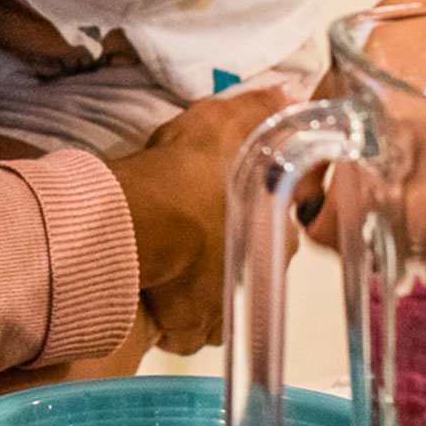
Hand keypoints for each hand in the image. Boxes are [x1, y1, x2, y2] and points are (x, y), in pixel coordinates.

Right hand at [105, 89, 292, 352]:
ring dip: (207, 286)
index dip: (260, 210)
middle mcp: (258, 277)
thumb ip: (262, 108)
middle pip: (253, 264)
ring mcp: (224, 309)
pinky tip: (162, 290)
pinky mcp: (187, 330)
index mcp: (278, 229)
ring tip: (180, 262)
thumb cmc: (183, 174)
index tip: (233, 200)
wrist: (135, 222)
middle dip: (233, 249)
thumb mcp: (227, 121)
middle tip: (201, 227)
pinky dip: (179, 315)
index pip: (283, 224)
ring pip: (222, 299)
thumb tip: (291, 95)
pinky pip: (189, 328)